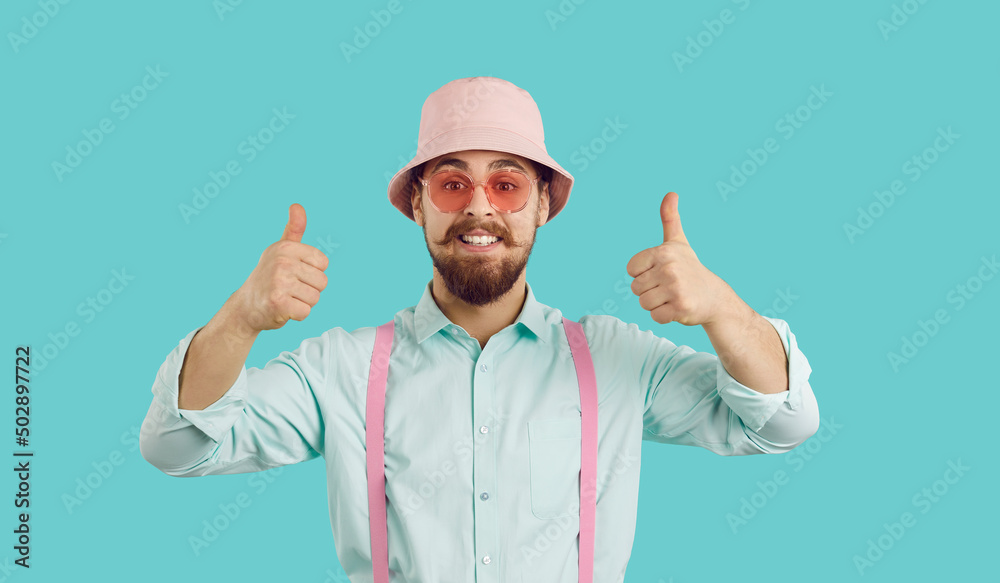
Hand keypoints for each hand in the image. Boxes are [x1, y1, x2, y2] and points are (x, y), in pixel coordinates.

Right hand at [231, 203, 329, 331]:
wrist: (245, 307)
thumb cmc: (269, 277)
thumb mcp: (280, 251)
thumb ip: (293, 230)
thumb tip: (297, 206)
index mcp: (286, 248)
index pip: (323, 263)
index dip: (313, 273)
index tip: (295, 274)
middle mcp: (282, 262)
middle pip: (322, 282)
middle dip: (309, 290)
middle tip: (289, 290)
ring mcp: (279, 282)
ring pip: (315, 298)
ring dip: (303, 303)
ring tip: (286, 298)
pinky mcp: (278, 302)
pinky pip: (305, 312)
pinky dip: (296, 315)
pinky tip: (282, 309)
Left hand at [625, 192, 733, 325]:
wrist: (715, 297)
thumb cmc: (690, 268)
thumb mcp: (678, 242)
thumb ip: (670, 218)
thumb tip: (671, 193)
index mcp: (663, 252)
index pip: (631, 270)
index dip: (643, 274)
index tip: (661, 272)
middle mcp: (669, 268)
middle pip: (635, 288)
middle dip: (650, 291)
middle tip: (669, 287)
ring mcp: (675, 289)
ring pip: (644, 303)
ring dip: (656, 304)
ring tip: (673, 297)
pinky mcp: (680, 308)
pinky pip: (655, 317)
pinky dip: (665, 316)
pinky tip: (678, 308)